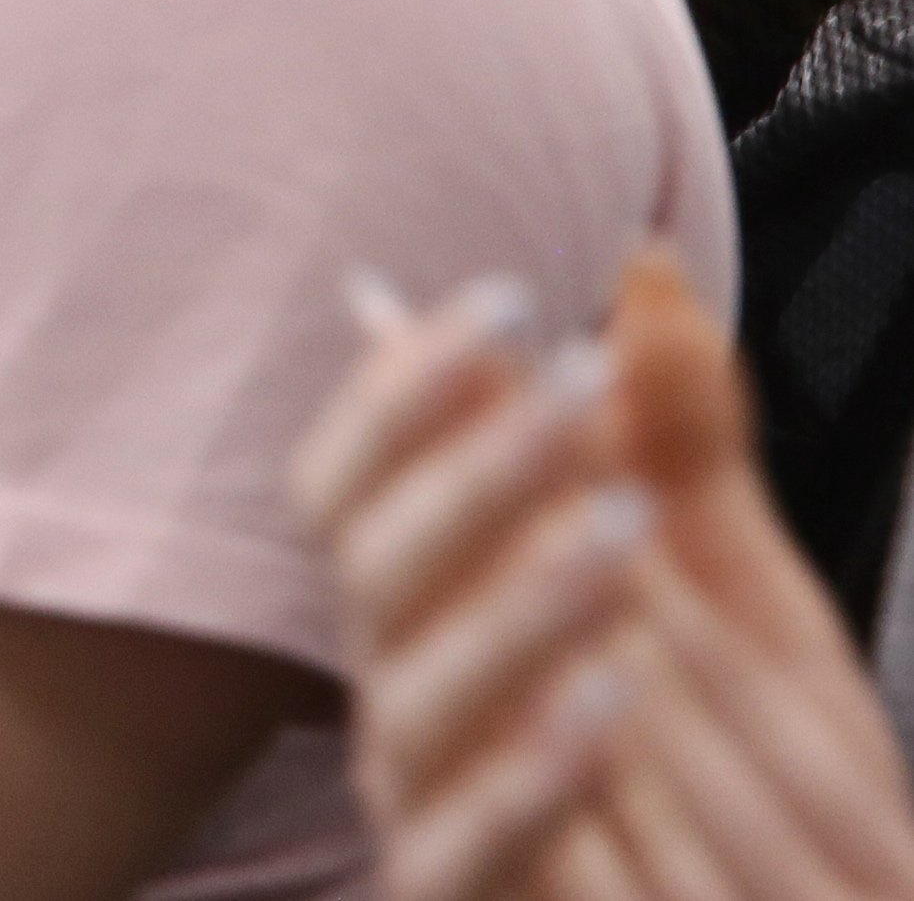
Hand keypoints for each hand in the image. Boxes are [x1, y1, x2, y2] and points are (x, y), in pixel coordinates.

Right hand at [303, 248, 913, 898]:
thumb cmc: (751, 793)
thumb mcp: (740, 603)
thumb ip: (680, 446)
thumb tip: (647, 269)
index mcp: (440, 613)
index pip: (363, 481)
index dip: (407, 390)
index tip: (502, 306)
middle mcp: (412, 698)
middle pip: (374, 564)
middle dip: (466, 466)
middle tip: (569, 385)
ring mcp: (430, 808)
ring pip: (413, 694)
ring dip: (511, 605)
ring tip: (618, 533)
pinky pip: (460, 846)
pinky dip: (526, 771)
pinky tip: (610, 698)